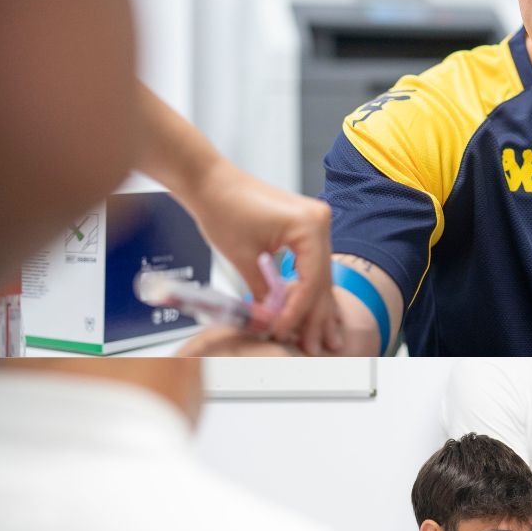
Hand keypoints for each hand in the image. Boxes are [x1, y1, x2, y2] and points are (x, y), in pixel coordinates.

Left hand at [179, 163, 340, 352]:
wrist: (210, 182)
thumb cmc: (222, 209)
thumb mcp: (242, 258)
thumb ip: (262, 293)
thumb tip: (271, 322)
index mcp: (310, 226)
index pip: (310, 281)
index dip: (297, 312)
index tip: (282, 332)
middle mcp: (320, 221)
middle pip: (321, 280)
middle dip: (313, 316)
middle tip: (311, 347)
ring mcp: (315, 223)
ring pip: (319, 275)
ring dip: (315, 307)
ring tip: (319, 339)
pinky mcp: (304, 227)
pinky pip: (311, 264)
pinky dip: (307, 288)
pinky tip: (312, 312)